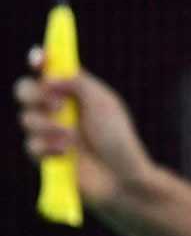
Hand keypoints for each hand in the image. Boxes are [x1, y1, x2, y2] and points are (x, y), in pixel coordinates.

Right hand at [16, 47, 154, 208]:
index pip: (50, 69)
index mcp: (74, 90)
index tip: (38, 59)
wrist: (119, 176)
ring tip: (72, 137)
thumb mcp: (103, 103)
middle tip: (56, 104)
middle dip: (34, 94)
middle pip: (25, 89)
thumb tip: (49, 76)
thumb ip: (79, 84)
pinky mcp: (43, 155)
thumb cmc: (117, 136)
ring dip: (47, 125)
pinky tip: (66, 153)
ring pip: (26, 118)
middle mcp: (58, 107)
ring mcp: (49, 131)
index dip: (40, 60)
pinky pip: (30, 144)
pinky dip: (47, 147)